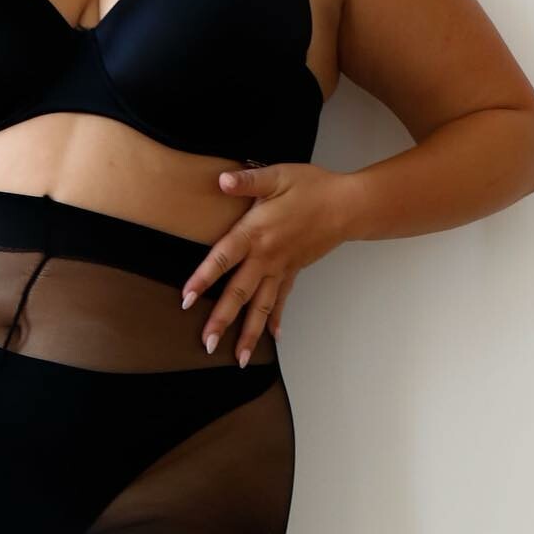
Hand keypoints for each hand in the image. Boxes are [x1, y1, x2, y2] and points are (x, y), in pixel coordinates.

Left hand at [180, 162, 357, 364]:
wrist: (348, 205)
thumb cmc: (312, 187)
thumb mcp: (278, 176)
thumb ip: (248, 181)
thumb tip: (221, 180)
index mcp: (256, 233)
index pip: (223, 259)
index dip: (203, 278)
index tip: (186, 299)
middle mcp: (266, 256)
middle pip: (239, 293)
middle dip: (222, 320)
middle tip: (207, 344)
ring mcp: (281, 267)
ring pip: (261, 305)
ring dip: (249, 333)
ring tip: (238, 358)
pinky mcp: (293, 271)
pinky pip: (282, 300)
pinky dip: (275, 320)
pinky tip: (272, 338)